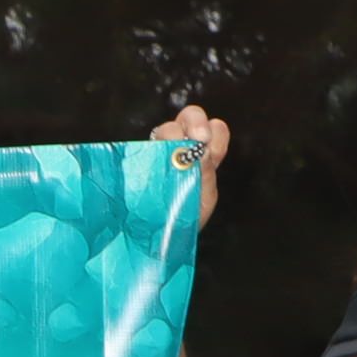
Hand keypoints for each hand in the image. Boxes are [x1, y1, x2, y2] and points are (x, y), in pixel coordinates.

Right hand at [147, 107, 229, 227]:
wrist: (160, 240)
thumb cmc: (184, 219)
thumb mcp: (203, 199)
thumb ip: (205, 176)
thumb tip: (203, 152)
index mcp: (204, 156)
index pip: (216, 129)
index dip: (216, 133)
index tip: (212, 150)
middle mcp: (183, 148)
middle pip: (190, 116)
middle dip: (196, 122)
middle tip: (198, 138)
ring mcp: (160, 152)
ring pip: (166, 128)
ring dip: (172, 134)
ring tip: (172, 156)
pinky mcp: (140, 162)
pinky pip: (143, 146)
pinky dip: (151, 150)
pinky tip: (154, 165)